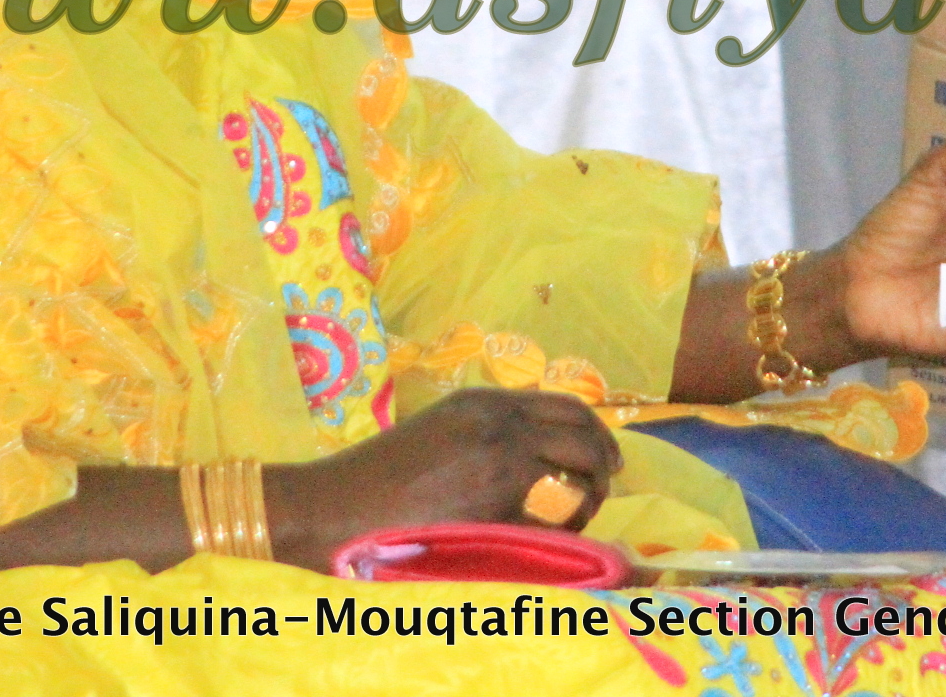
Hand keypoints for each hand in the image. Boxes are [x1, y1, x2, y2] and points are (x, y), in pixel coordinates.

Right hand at [265, 387, 624, 570]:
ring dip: (592, 495)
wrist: (338, 504)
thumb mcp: (438, 429)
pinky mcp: (495, 510)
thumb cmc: (379, 476)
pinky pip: (553, 523)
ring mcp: (501, 465)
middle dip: (605, 459)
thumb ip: (483, 430)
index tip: (604, 452)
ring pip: (580, 473)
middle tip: (607, 483)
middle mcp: (500, 423)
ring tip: (584, 514)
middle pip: (584, 432)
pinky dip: (566, 534)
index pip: (564, 403)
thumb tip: (529, 449)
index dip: (594, 428)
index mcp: (483, 402)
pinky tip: (556, 545)